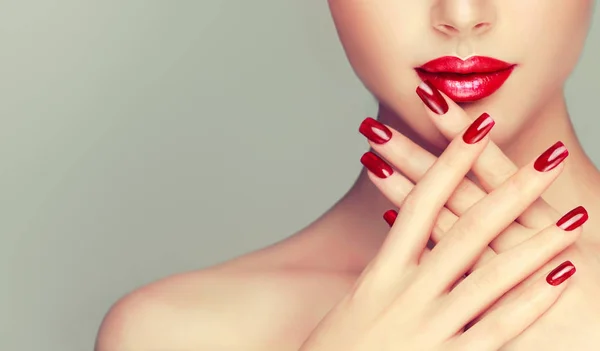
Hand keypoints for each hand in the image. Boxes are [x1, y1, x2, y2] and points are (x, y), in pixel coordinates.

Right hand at [299, 100, 578, 350]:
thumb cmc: (336, 350)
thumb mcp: (359, 301)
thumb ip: (390, 269)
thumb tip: (405, 231)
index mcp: (382, 274)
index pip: (422, 203)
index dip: (452, 161)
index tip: (478, 127)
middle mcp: (407, 293)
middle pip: (468, 228)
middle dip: (512, 189)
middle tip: (548, 158)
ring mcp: (429, 326)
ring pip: (493, 274)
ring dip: (538, 242)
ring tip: (574, 217)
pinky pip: (499, 327)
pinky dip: (532, 301)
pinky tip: (560, 278)